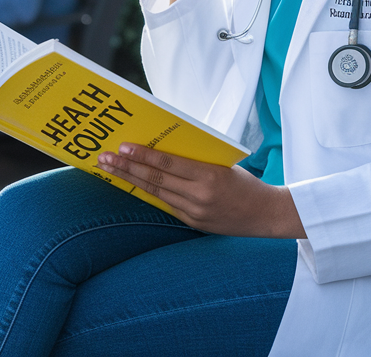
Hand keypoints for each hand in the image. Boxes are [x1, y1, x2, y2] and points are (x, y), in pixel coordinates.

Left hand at [97, 143, 306, 238]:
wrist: (266, 215)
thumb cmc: (244, 182)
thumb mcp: (222, 164)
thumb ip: (194, 160)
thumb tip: (160, 147)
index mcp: (209, 176)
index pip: (168, 163)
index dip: (143, 156)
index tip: (122, 147)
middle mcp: (199, 196)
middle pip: (155, 179)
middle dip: (126, 168)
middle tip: (104, 158)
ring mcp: (195, 212)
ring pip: (155, 193)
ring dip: (130, 180)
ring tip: (110, 170)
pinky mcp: (193, 223)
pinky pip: (166, 204)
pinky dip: (147, 192)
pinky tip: (131, 183)